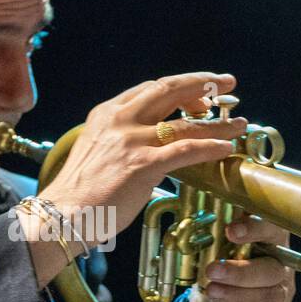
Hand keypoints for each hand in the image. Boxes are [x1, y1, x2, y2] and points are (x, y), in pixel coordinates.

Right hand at [39, 72, 245, 246]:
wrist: (60, 217)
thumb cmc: (79, 195)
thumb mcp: (97, 153)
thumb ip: (121, 142)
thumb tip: (152, 148)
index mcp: (106, 114)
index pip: (150, 89)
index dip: (181, 87)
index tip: (200, 94)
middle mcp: (119, 120)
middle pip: (169, 90)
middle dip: (203, 84)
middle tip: (228, 84)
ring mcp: (130, 141)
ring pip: (185, 123)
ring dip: (217, 122)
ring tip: (240, 124)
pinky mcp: (142, 165)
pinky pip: (186, 150)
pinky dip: (210, 147)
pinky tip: (226, 149)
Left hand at [188, 215, 294, 301]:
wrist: (223, 290)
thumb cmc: (225, 258)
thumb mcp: (222, 240)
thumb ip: (218, 231)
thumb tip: (199, 226)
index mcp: (272, 238)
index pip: (272, 229)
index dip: (255, 229)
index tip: (231, 231)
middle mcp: (282, 265)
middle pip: (271, 270)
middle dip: (239, 273)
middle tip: (212, 271)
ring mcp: (282, 291)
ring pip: (269, 296)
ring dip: (237, 296)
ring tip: (212, 291)